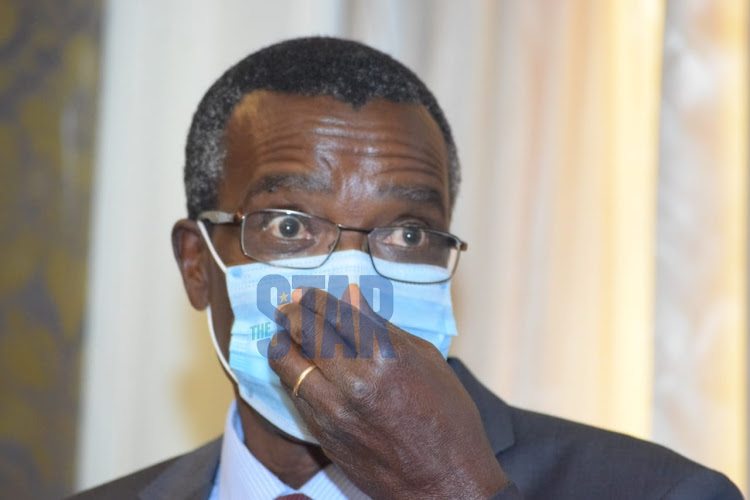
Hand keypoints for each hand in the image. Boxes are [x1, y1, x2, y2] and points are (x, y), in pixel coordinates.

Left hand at [268, 285, 509, 498]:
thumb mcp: (426, 361)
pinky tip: (294, 365)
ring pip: (289, 365)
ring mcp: (335, 411)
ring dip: (281, 343)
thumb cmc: (448, 418)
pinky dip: (290, 374)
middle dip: (292, 314)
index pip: (335, 314)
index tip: (305, 293)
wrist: (445, 482)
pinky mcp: (325, 435)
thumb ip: (384, 328)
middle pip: (306, 334)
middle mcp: (354, 381)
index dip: (314, 299)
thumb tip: (352, 297)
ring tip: (281, 333)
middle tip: (287, 306)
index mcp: (385, 357)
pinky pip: (296, 395)